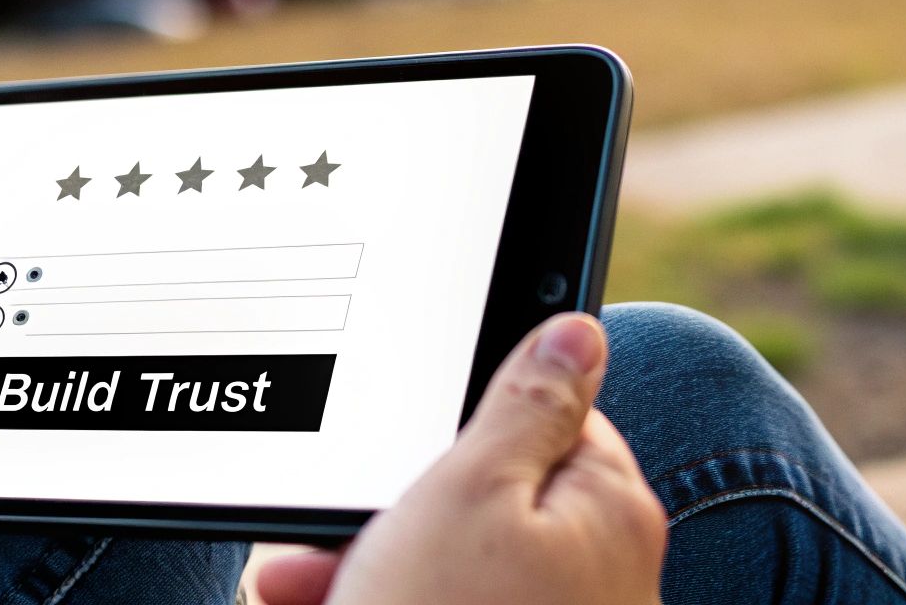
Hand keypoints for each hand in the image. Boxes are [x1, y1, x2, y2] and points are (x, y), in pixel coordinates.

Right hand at [257, 312, 666, 604]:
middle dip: (390, 521)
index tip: (387, 465)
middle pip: (487, 507)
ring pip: (455, 575)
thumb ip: (527, 404)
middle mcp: (599, 575)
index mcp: (606, 506)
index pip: (543, 421)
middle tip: (317, 553)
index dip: (451, 435)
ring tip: (299, 595)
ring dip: (371, 576)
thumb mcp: (471, 493)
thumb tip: (581, 328)